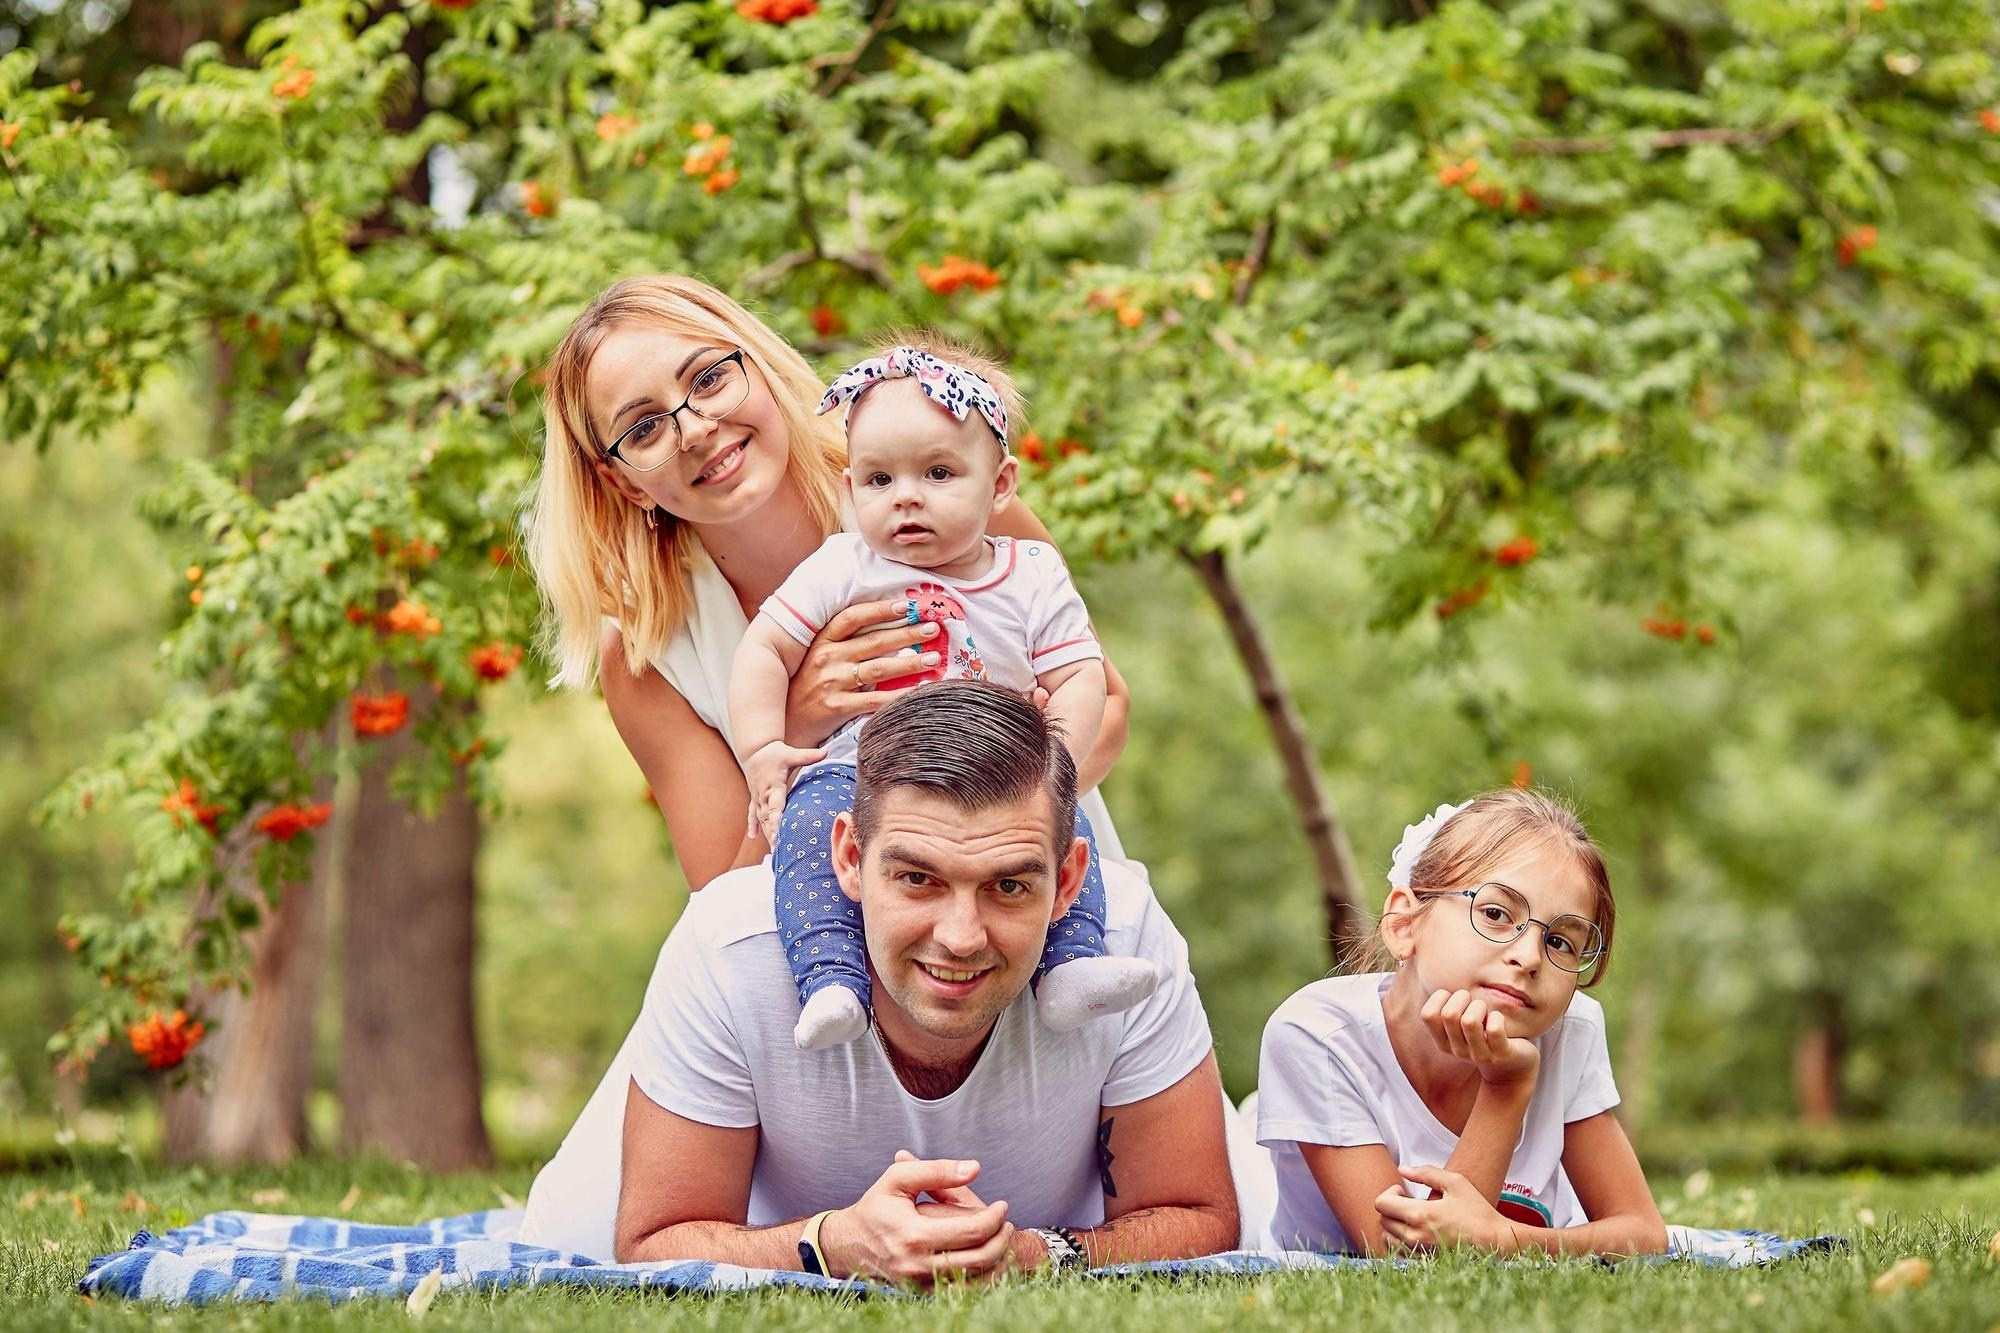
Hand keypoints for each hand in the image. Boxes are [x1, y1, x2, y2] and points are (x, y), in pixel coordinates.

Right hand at [742, 740, 825, 842]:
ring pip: (761, 818)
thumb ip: (809, 755)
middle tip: (778, 849)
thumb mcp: (792, 753)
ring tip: (773, 850)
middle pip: (768, 817)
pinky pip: (752, 813)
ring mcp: (757, 797)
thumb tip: (827, 750)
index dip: (776, 820)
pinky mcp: (755, 797)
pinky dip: (752, 824)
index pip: (775, 806)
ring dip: (766, 833)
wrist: (755, 749)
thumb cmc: (775, 753)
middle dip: (772, 833)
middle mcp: (764, 794)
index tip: (777, 833)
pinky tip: (752, 837)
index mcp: (773, 785)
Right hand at [785, 600, 942, 748]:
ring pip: (879, 668)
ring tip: (934, 659)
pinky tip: (918, 692)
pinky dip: (898, 695)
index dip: (880, 610)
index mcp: (822, 641)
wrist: (786, 722)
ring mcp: (832, 682)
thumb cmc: (808, 685)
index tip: (906, 606)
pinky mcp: (837, 707)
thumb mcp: (818, 657)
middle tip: (933, 629)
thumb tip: (889, 631)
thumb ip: (844, 644)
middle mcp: (827, 658)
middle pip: (874, 642)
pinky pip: (875, 700)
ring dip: (910, 663)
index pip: (853, 618)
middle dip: (907, 634)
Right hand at [820, 1153, 1013, 1285]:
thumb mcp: (898, 1179)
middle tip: (1007, 1223)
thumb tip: (974, 1168)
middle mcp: (918, 1265)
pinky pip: (962, 1293)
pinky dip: (982, 1279)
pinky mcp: (921, 1294)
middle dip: (1002, 1239)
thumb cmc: (876, 1207)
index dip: (994, 1217)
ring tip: (1002, 1239)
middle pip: (979, 1259)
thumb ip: (937, 1170)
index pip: (971, 1231)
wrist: (847, 1245)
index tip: (1002, 1205)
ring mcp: (920, 1284)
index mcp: (914, 1235)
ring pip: (975, 1281)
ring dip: (997, 1261)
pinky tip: (988, 1260)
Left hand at [1374, 1164, 1510, 1253]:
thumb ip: (1426, 1172)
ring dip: (1393, 1224)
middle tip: (1410, 1201)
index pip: (1381, 1203)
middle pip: (1382, 1219)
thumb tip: (1403, 1169)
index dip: (1389, 1192)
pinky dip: (1401, 1240)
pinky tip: (1417, 1231)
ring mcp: (1418, 1252)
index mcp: (1419, 1215)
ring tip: (1412, 1217)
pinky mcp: (1424, 1262)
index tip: (1404, 1190)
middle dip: (1391, 1206)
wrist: (1495, 1242)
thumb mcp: (1455, 1182)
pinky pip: (1399, 1251)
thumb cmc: (1477, 1211)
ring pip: (1387, 1237)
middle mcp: (1414, 1236)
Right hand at [1420, 988, 1539, 1088]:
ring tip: (1486, 1011)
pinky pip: (1494, 1029)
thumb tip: (1440, 975)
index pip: (1428, 1014)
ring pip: (1470, 1021)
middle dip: (1462, 997)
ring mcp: (1480, 1054)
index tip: (1453, 998)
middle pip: (1449, 1014)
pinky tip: (1498, 1019)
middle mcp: (1458, 1050)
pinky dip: (1497, 1017)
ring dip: (1479, 1006)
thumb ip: (1449, 1012)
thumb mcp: (1461, 1030)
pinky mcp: (1502, 1054)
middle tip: (1472, 1001)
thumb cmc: (1484, 1039)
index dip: (1440, 997)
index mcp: (1444, 1042)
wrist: (1512, 1070)